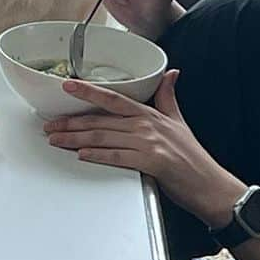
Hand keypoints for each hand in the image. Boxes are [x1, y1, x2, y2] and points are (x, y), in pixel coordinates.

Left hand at [43, 72, 245, 227]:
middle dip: (71, 122)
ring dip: (75, 139)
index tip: (67, 87)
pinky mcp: (151, 162)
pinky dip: (97, 155)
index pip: (112, 98)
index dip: (88, 91)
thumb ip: (169, 97)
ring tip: (56, 140)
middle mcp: (146, 125)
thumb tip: (171, 74)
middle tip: (50, 125)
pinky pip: (117, 157)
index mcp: (149, 114)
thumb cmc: (193, 157)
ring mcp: (148, 143)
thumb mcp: (179, 121)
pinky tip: (81, 155)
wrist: (210, 186)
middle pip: (100, 120)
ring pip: (103, 137)